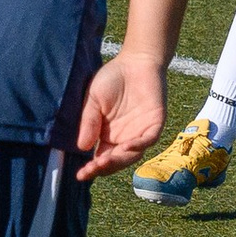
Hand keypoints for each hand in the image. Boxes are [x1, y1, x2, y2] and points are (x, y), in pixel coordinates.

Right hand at [76, 51, 166, 179]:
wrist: (135, 61)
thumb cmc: (113, 78)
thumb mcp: (94, 100)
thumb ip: (89, 122)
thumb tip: (82, 147)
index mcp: (108, 136)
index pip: (100, 158)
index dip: (91, 169)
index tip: (80, 175)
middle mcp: (124, 138)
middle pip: (116, 161)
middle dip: (104, 167)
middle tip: (92, 169)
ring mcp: (141, 132)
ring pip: (132, 155)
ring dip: (119, 160)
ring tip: (105, 161)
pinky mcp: (155, 123)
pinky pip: (148, 139)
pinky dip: (138, 145)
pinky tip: (126, 146)